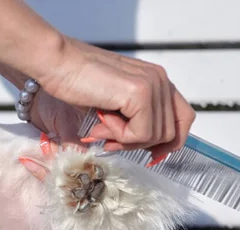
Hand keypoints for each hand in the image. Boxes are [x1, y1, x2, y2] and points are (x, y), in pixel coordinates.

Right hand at [37, 37, 195, 158]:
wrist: (57, 63)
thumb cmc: (77, 80)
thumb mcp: (114, 104)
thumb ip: (134, 120)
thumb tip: (146, 147)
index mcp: (156, 79)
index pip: (183, 117)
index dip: (171, 142)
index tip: (152, 155)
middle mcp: (160, 79)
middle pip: (170, 133)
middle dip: (138, 144)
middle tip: (109, 140)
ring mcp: (153, 84)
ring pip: (155, 136)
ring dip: (124, 139)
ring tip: (101, 125)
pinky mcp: (140, 93)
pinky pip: (141, 134)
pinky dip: (119, 135)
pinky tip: (102, 118)